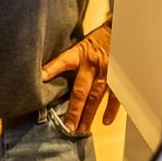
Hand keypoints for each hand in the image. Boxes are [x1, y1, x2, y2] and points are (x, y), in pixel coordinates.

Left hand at [42, 20, 118, 134]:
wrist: (120, 31)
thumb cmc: (96, 41)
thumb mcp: (78, 45)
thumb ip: (66, 60)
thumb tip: (44, 72)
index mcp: (80, 54)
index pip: (63, 61)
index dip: (52, 68)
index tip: (41, 78)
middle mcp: (92, 65)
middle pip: (81, 90)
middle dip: (74, 109)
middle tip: (69, 126)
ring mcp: (107, 73)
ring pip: (97, 97)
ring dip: (89, 114)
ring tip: (82, 128)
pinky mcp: (118, 78)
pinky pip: (115, 97)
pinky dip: (111, 110)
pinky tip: (105, 121)